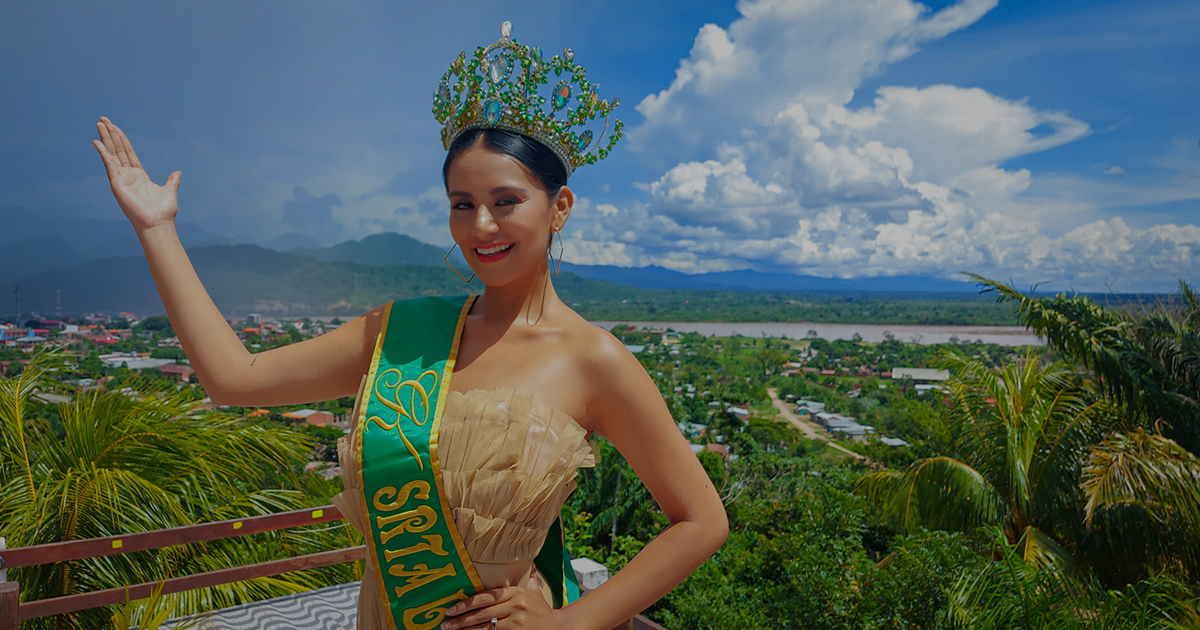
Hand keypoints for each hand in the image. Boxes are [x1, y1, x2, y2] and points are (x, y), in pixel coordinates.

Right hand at [93, 116, 179, 233]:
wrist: (158, 223)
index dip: (122, 139)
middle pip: (118, 150)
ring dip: (105, 138)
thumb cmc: (163, 211)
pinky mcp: (116, 183)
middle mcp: (127, 175)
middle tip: (103, 119)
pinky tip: (97, 141)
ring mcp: (121, 178)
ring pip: (112, 153)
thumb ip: (172, 181)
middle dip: (111, 134)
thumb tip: (177, 173)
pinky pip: (109, 164)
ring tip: (100, 123)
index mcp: (139, 175)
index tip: (115, 127)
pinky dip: (103, 153)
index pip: (128, 153)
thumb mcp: (170, 191)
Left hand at [439, 568, 565, 629]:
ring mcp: (516, 620)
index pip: (486, 596)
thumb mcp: (535, 591)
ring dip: (466, 629)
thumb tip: (531, 562)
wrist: (558, 627)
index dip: (467, 603)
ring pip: (486, 625)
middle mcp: (515, 604)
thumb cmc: (542, 610)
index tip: (452, 608)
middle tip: (446, 622)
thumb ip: (529, 577)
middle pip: (483, 612)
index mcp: (515, 592)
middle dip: (461, 618)